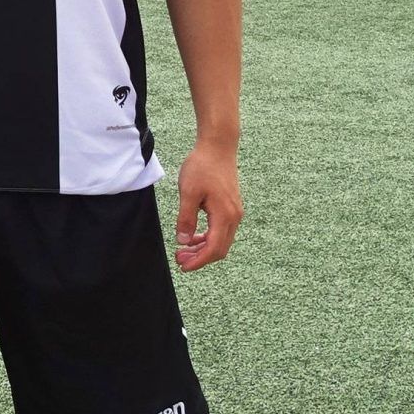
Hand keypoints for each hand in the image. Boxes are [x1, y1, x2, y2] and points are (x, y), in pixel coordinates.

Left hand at [174, 143, 242, 271]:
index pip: (214, 249)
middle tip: (179, 259)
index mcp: (225, 216)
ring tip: (183, 250)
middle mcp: (234, 217)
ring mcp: (234, 212)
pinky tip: (193, 236)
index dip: (198, 261)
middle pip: (220, 249)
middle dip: (200, 258)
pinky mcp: (231, 207)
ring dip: (203, 248)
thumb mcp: (188, 192)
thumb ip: (186, 219)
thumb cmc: (202, 166)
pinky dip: (208, 237)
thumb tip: (183, 241)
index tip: (183, 266)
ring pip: (221, 240)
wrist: (218, 147)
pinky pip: (221, 230)